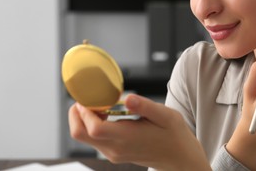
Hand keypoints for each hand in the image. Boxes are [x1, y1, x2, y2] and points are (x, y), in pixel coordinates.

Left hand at [68, 94, 210, 170]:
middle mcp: (115, 148)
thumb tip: (128, 98)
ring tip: (98, 103)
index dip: (85, 112)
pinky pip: (94, 140)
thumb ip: (145, 106)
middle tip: (85, 99)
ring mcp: (113, 153)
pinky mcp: (114, 153)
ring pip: (84, 138)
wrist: (179, 157)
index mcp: (127, 138)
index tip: (88, 97)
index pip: (94, 128)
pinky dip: (91, 125)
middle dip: (75, 115)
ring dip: (83, 119)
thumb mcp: (166, 115)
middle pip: (80, 135)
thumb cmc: (173, 134)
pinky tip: (106, 113)